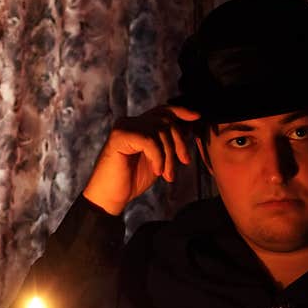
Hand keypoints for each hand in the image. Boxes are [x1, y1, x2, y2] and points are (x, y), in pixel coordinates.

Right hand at [82, 105, 199, 214]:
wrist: (111, 197)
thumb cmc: (133, 180)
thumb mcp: (158, 159)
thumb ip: (169, 143)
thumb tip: (189, 127)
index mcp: (139, 125)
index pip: (163, 110)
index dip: (181, 111)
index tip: (196, 117)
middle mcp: (130, 122)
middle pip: (165, 120)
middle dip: (179, 141)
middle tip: (184, 162)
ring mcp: (124, 127)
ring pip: (160, 130)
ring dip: (169, 155)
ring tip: (167, 175)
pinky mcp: (120, 136)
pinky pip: (149, 140)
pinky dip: (158, 157)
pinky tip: (156, 171)